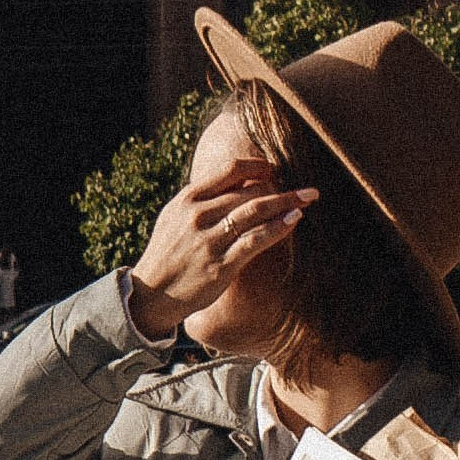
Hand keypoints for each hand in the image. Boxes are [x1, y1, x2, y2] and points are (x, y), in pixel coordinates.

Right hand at [125, 161, 316, 339]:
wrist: (150, 294)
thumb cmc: (168, 253)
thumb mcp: (175, 217)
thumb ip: (202, 199)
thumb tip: (237, 182)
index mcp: (188, 199)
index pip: (230, 170)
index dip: (258, 166)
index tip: (274, 170)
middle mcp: (198, 216)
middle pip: (249, 190)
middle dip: (280, 187)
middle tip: (303, 190)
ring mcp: (210, 241)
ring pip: (255, 211)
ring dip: (287, 201)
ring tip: (309, 197)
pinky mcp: (221, 265)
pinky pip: (255, 241)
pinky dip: (278, 227)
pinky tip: (295, 219)